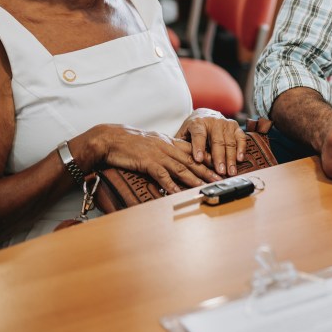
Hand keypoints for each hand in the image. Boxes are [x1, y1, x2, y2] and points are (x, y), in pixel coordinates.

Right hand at [94, 124, 221, 193]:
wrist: (111, 138)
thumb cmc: (130, 142)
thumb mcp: (153, 142)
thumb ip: (166, 149)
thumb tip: (175, 159)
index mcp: (170, 142)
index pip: (194, 151)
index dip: (208, 159)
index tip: (220, 166)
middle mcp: (167, 147)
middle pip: (192, 160)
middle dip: (207, 170)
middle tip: (220, 179)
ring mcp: (158, 154)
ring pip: (181, 168)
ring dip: (194, 179)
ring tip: (205, 187)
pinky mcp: (147, 162)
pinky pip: (161, 174)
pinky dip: (170, 184)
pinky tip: (177, 192)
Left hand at [176, 109, 248, 175]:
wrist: (204, 114)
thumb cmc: (192, 129)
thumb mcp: (183, 134)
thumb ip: (182, 146)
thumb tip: (182, 161)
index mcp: (197, 122)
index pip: (198, 134)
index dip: (198, 147)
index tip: (198, 159)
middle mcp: (213, 121)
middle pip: (217, 141)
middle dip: (219, 157)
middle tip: (220, 172)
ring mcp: (226, 123)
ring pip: (229, 142)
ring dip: (230, 158)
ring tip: (230, 172)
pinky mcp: (235, 126)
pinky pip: (241, 138)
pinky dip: (241, 149)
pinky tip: (240, 159)